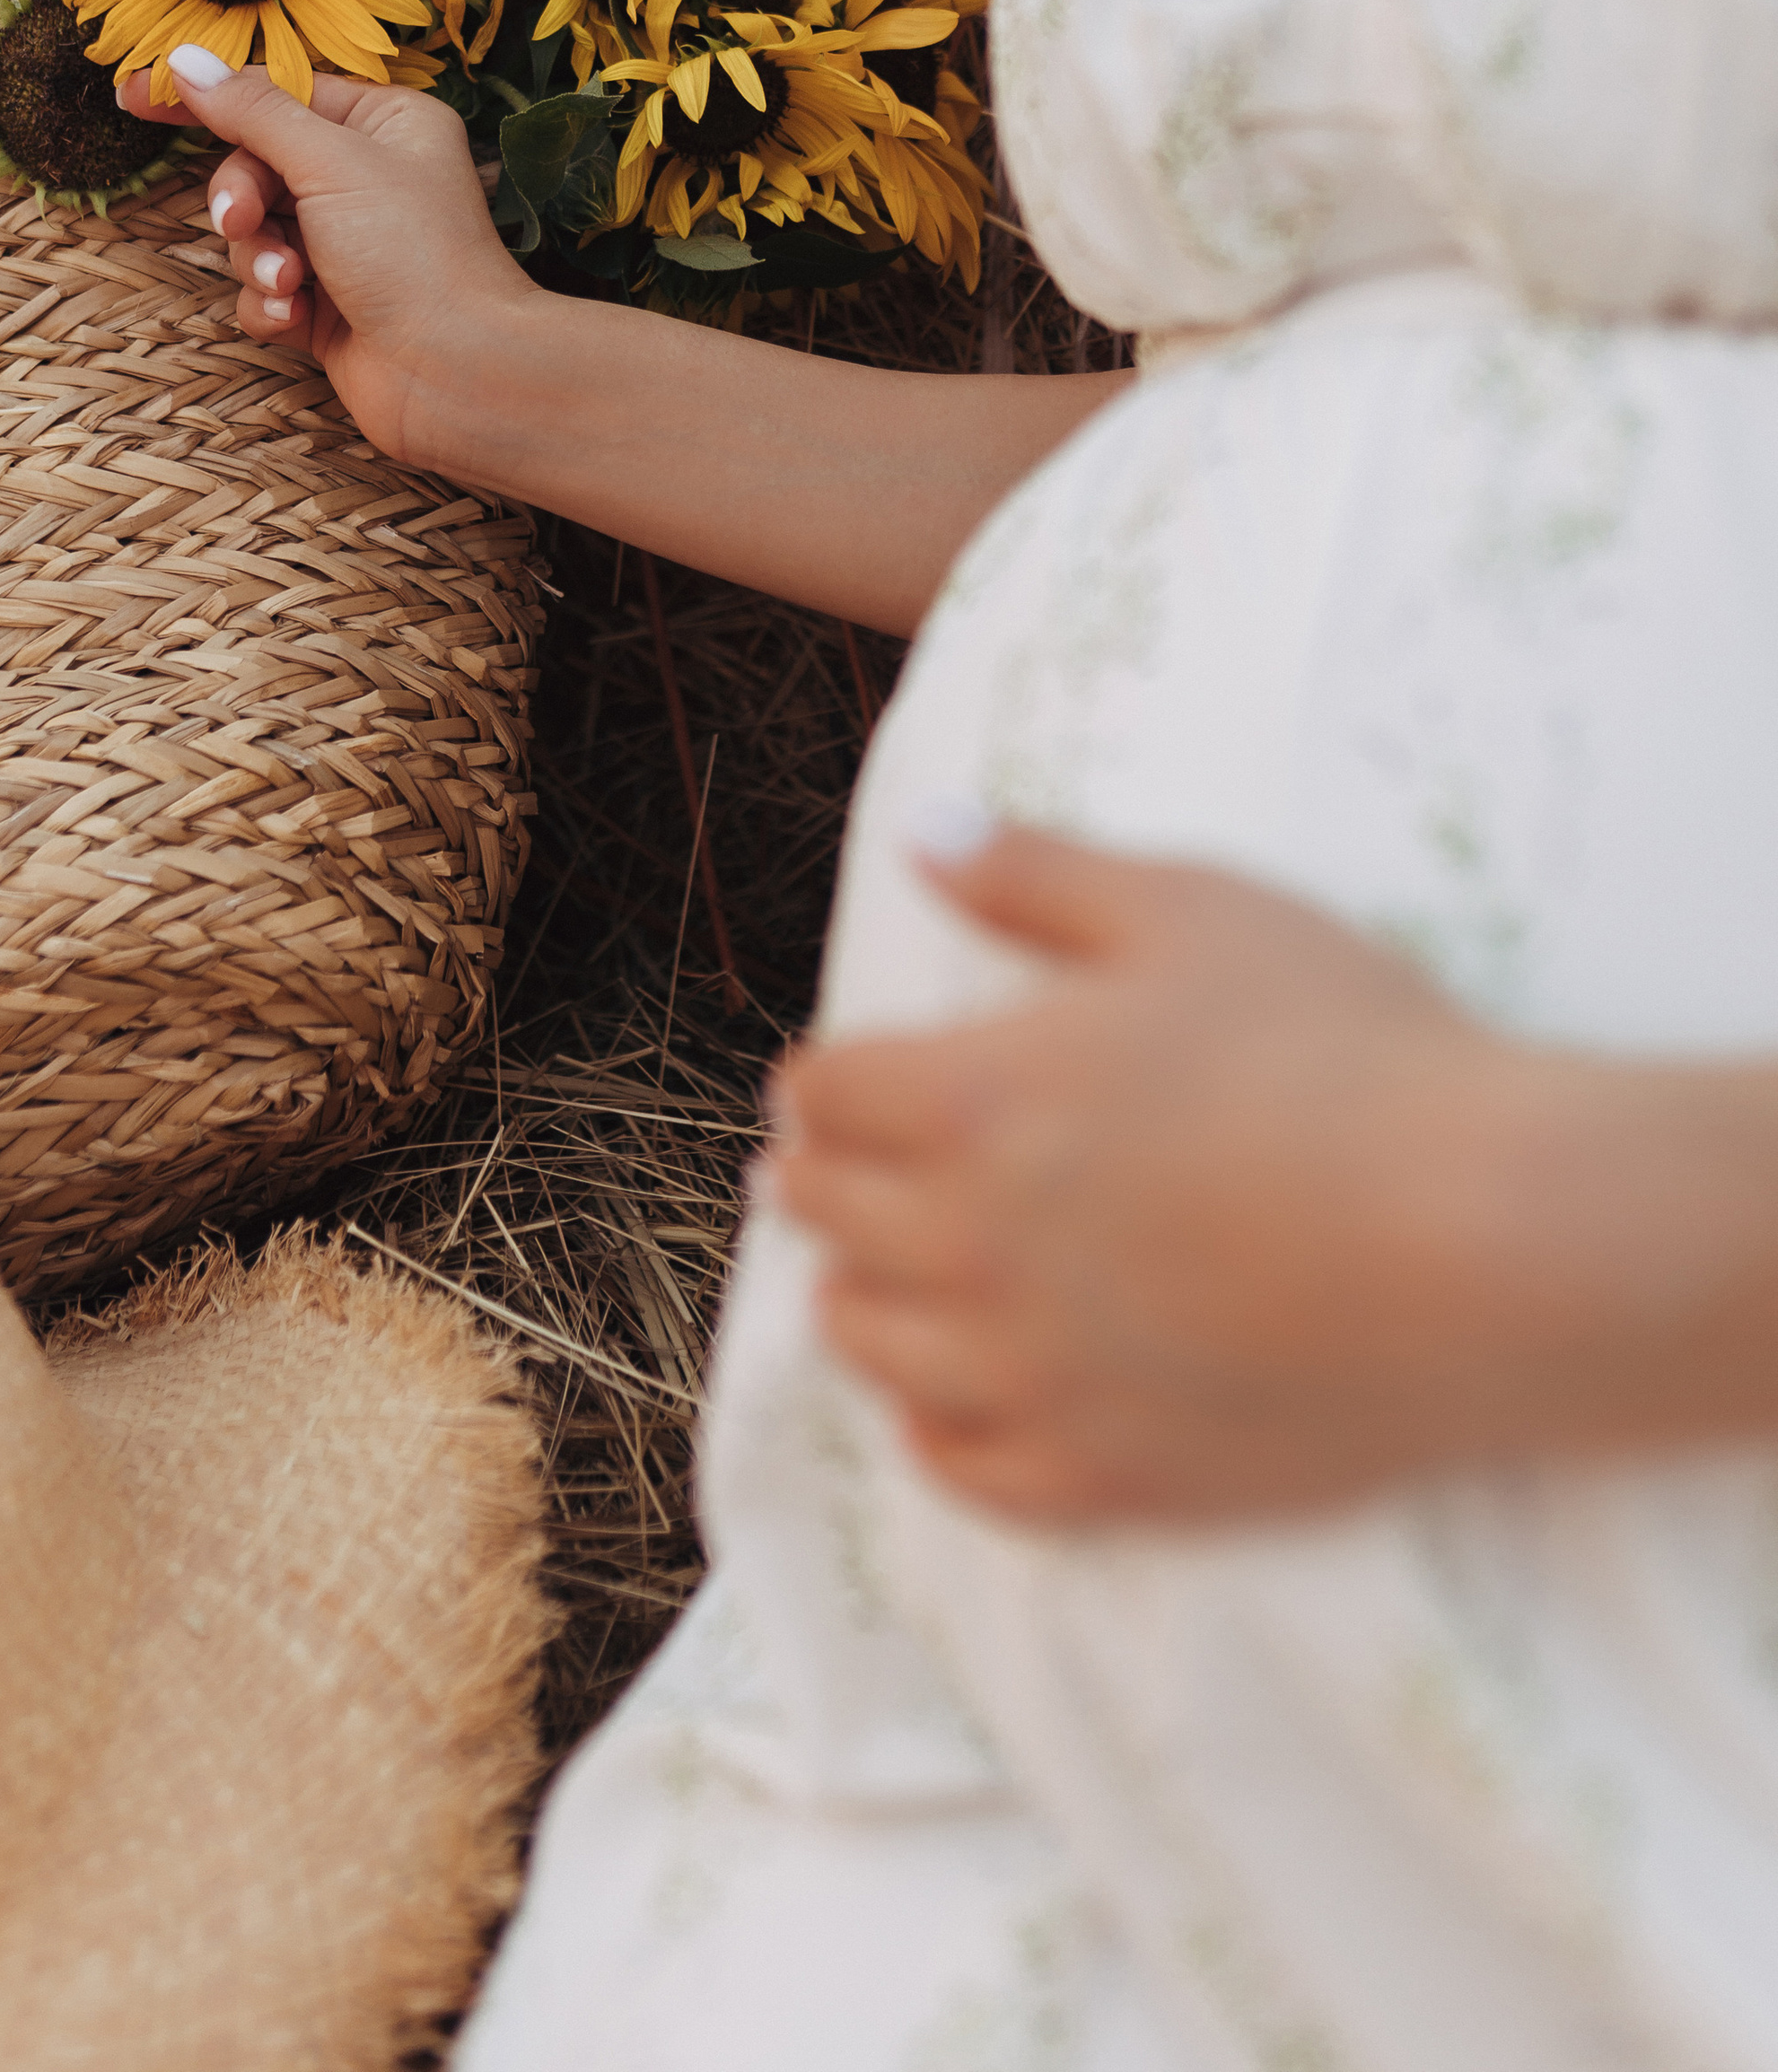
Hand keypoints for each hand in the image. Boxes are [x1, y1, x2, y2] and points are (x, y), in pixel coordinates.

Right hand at [120, 49, 539, 470]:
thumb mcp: (331, 163)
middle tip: (244, 221)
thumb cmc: (416, 256)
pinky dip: (269, 303)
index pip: (276, 94)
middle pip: (254, 165)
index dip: (206, 97)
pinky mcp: (327, 305)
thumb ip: (253, 113)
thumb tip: (186, 61)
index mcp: (384, 123)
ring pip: (251, 233)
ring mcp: (345, 245)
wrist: (458, 374)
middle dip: (241, 199)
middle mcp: (366, 178)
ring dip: (258, 258)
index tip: (131, 95)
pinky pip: (261, 289)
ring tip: (291, 282)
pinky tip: (298, 318)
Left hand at [772, 827, 1632, 1526]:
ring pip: (879, 1351)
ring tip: (853, 1288)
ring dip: (853, 1305)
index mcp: (973, 1099)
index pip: (830, 1093)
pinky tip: (937, 1417)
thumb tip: (922, 832)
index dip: (825, 1079)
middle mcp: (973, 1245)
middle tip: (816, 1173)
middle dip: (818, 1182)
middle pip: (833, 1217)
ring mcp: (1039, 1375)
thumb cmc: (1349, 1050)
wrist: (1491, 1242)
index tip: (832, 1079)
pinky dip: (936, 1437)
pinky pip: (974, 1473)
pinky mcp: (1117, 1475)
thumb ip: (1037, 875)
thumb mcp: (1188, 910)